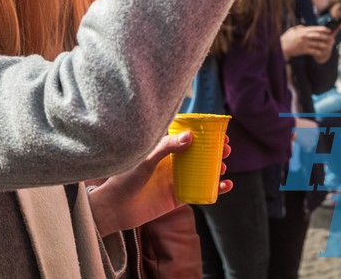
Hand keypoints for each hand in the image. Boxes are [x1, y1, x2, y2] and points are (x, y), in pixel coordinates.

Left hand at [89, 131, 232, 236]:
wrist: (114, 208)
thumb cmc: (124, 178)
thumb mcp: (145, 158)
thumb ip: (166, 147)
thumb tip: (190, 136)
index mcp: (162, 151)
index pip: (185, 138)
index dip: (202, 133)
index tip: (217, 131)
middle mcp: (170, 164)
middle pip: (197, 155)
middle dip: (214, 151)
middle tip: (226, 148)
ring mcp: (174, 181)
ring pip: (201, 173)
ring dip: (215, 168)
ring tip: (223, 166)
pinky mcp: (177, 199)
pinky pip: (199, 193)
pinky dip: (215, 189)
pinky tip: (226, 185)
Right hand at [281, 25, 334, 62]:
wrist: (281, 47)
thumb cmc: (286, 38)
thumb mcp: (292, 30)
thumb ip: (299, 28)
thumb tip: (303, 27)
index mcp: (303, 31)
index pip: (315, 29)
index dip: (323, 29)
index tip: (329, 30)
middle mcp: (304, 36)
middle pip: (318, 36)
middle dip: (326, 37)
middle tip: (331, 38)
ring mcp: (304, 43)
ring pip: (317, 44)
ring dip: (324, 45)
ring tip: (328, 46)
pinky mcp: (303, 50)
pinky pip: (313, 51)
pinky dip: (318, 52)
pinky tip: (321, 53)